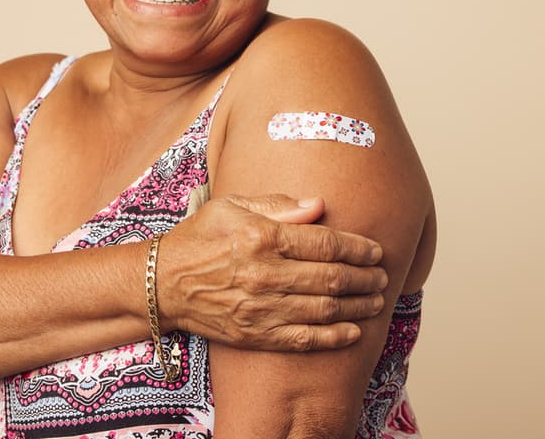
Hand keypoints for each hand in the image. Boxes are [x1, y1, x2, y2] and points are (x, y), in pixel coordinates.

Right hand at [157, 194, 388, 350]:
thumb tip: (319, 205)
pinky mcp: (255, 335)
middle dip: (364, 278)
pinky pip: (303, 339)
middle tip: (382, 276)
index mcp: (261, 238)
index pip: (324, 243)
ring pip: (323, 310)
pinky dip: (333, 337)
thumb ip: (278, 205)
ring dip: (357, 306)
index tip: (375, 250)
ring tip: (376, 300)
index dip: (357, 248)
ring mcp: (260, 309)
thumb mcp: (231, 206)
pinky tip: (353, 332)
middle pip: (330, 278)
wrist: (162, 284)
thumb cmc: (198, 238)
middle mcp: (264, 275)